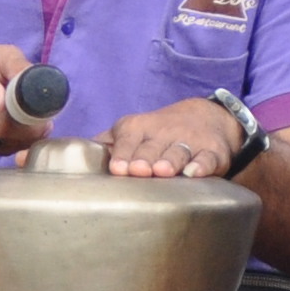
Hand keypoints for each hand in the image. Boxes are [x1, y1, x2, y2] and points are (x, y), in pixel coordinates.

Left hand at [104, 95, 242, 178]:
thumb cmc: (159, 133)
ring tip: (163, 171)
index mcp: (139, 127)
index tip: (117, 168)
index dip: (122, 153)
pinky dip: (202, 166)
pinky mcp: (213, 152)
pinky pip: (208, 159)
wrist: (207, 117)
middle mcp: (164, 132)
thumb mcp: (133, 131)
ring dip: (170, 161)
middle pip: (152, 148)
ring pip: (178, 152)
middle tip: (138, 171)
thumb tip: (77, 156)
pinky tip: (194, 173)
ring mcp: (190, 142)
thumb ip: (109, 143)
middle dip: (144, 159)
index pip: (127, 138)